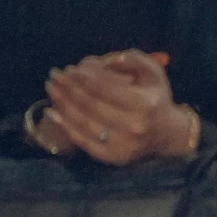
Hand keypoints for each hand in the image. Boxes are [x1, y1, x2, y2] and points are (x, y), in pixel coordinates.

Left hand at [43, 51, 192, 166]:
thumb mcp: (153, 73)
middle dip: (69, 87)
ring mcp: (120, 144)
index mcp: (145, 103)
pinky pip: (81, 139)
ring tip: (51, 88)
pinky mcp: (110, 156)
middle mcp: (133, 125)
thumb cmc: (155, 98)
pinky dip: (63, 124)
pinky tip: (52, 111)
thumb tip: (107, 60)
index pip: (105, 87)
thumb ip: (133, 60)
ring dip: (62, 103)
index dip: (84, 77)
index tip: (70, 68)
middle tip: (55, 75)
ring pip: (82, 121)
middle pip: (90, 104)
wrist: (165, 134)